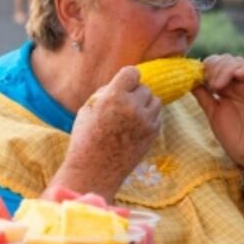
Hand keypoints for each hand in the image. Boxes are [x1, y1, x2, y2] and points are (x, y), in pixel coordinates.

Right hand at [55, 67, 161, 197]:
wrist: (94, 170)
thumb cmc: (86, 137)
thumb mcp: (89, 108)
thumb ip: (107, 91)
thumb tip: (126, 81)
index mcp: (114, 97)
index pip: (132, 72)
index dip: (127, 78)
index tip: (122, 85)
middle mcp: (132, 107)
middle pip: (144, 87)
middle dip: (134, 93)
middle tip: (122, 106)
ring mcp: (145, 121)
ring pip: (155, 100)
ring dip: (145, 104)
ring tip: (130, 116)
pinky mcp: (153, 133)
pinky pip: (157, 116)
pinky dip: (148, 118)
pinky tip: (134, 128)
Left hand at [192, 55, 243, 167]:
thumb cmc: (234, 136)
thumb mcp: (212, 113)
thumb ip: (203, 96)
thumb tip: (188, 80)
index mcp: (227, 87)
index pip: (216, 64)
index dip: (206, 66)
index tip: (198, 78)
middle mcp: (239, 84)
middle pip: (227, 60)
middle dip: (215, 67)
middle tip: (210, 84)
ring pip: (241, 62)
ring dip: (226, 69)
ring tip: (218, 86)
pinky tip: (238, 75)